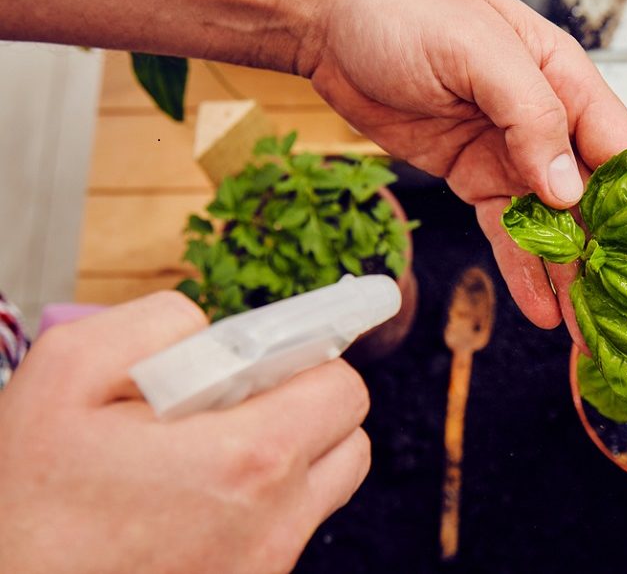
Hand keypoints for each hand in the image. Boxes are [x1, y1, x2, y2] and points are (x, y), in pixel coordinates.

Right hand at [0, 292, 369, 573]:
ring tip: (204, 453)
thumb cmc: (23, 510)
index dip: (306, 360)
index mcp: (248, 460)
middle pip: (346, 440)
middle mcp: (275, 523)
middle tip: (232, 402)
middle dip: (302, 407)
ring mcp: (263, 566)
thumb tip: (208, 327)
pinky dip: (254, 507)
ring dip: (283, 459)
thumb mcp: (64, 377)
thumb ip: (154, 325)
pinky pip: (281, 532)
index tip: (274, 356)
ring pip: (322, 490)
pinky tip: (186, 501)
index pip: (341, 389)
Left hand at [305, 0, 626, 332]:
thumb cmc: (406, 14)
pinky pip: (508, 233)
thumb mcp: (476, 49)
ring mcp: (511, 154)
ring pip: (555, 225)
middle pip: (595, 199)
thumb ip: (529, 113)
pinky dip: (525, 272)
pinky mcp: (475, 178)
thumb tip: (567, 187)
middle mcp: (548, 122)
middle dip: (613, 256)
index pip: (622, 151)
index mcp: (566, 80)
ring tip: (588, 330)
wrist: (333, 25)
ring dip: (572, 276)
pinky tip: (542, 309)